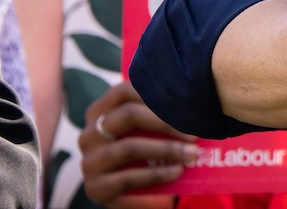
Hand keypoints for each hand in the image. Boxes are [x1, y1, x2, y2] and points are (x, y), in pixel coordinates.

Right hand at [79, 79, 193, 206]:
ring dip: (166, 150)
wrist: (132, 195)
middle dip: (166, 122)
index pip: (124, 90)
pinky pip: (128, 177)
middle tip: (195, 133)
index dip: (156, 93)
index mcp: (99, 112)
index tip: (187, 102)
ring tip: (191, 154)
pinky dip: (156, 174)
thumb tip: (196, 103)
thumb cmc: (146, 152)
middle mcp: (89, 134)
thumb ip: (161, 114)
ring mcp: (89, 162)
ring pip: (129, 147)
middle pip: (128, 114)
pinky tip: (176, 172)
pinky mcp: (95, 188)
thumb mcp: (149, 131)